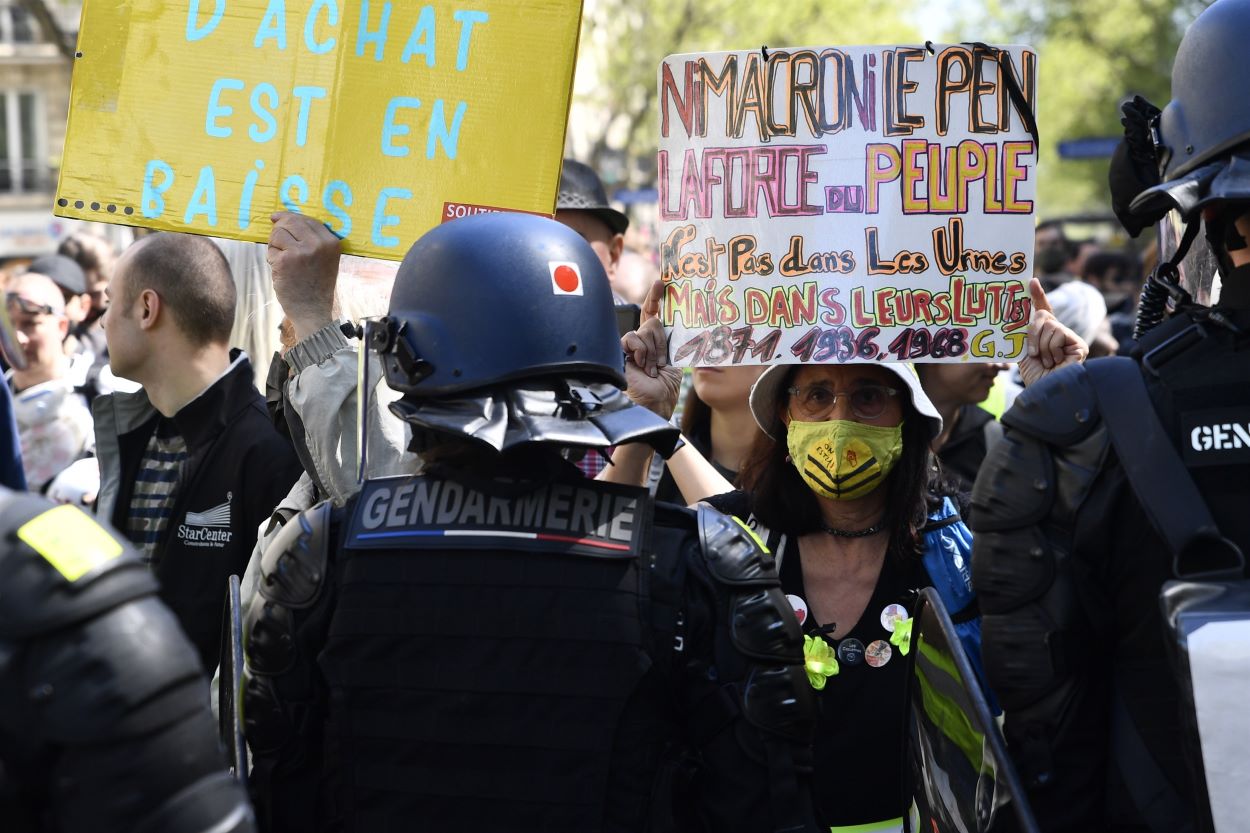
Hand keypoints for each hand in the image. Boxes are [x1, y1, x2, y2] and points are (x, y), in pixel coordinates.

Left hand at [267, 212, 341, 341]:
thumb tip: (282, 218)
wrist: (313, 310)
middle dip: (279, 228)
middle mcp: (319, 244)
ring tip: (283, 262)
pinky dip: (271, 259)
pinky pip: (270, 249)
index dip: (289, 217)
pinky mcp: (285, 261)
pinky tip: (280, 271)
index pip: (307, 219)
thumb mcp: (325, 259)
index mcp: (332, 242)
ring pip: (277, 234)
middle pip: (290, 222)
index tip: (277, 218)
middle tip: (276, 240)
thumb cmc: (316, 285)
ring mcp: (301, 252)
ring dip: (274, 246)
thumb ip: (314, 240)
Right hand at [620, 279, 681, 418]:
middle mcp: (640, 342)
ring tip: (651, 369)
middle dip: (661, 343)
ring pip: (644, 330)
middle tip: (661, 363)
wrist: (652, 405)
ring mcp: (629, 347)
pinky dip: (640, 351)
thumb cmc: (664, 389)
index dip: (655, 298)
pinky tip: (640, 365)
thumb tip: (660, 319)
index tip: (661, 282)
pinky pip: (632, 338)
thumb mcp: (673, 361)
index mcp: (654, 343)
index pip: (652, 315)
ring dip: (652, 351)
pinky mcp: (618, 351)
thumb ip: (668, 340)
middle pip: (652, 322)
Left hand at [1018, 278, 1088, 387]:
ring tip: (1044, 361)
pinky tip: (1054, 362)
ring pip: (1050, 325)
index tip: (1031, 281)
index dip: (1038, 296)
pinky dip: (1050, 349)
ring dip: (1040, 345)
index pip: (1043, 311)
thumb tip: (1015, 313)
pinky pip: (1058, 333)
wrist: (1045, 392)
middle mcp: (1060, 334)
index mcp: (1045, 335)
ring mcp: (1071, 338)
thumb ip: (1023, 334)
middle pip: (1043, 315)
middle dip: (1032, 331)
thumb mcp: (1023, 351)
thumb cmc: (1034, 376)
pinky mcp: (1079, 344)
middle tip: (1031, 352)